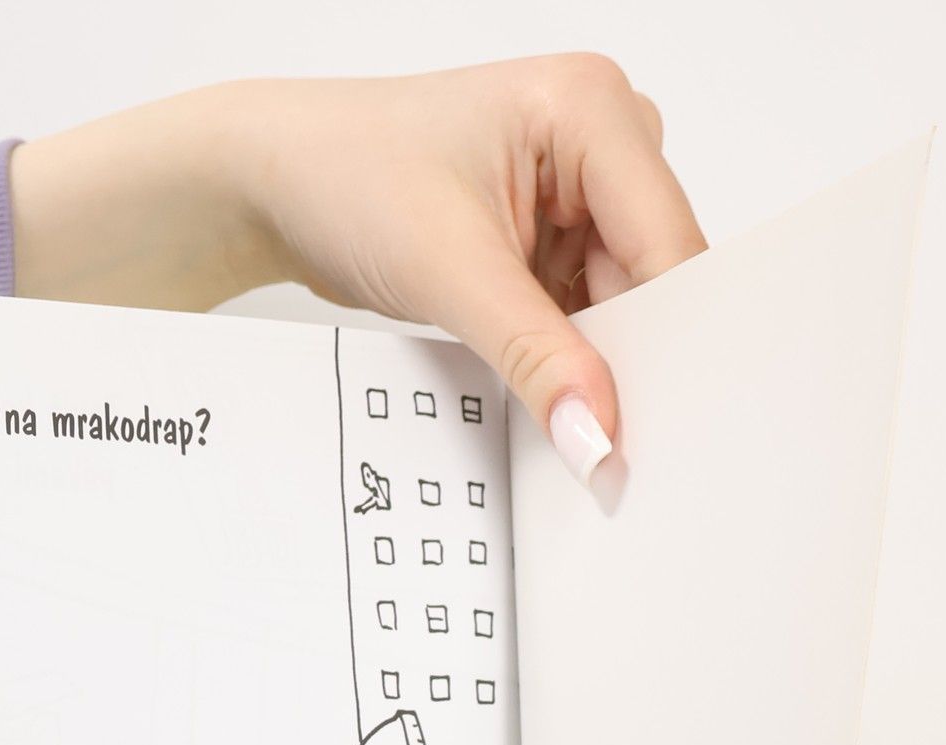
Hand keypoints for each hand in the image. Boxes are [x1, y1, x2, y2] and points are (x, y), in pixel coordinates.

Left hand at [10, 57, 704, 485]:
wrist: (278, 184)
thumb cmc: (347, 175)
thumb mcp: (451, 274)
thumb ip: (537, 361)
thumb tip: (596, 435)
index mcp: (591, 109)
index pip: (667, 242)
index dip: (665, 340)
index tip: (650, 426)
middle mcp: (598, 139)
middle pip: (652, 276)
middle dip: (623, 352)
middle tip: (602, 431)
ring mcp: (576, 190)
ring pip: (620, 303)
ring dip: (588, 357)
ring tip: (549, 393)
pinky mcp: (549, 236)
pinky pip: (583, 313)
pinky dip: (562, 355)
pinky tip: (542, 383)